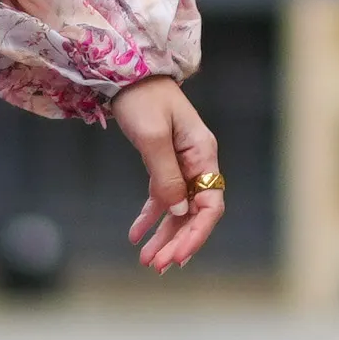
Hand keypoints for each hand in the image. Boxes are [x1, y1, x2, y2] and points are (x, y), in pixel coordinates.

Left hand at [110, 77, 221, 273]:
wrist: (128, 73)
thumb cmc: (143, 99)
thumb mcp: (152, 137)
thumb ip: (166, 176)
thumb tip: (178, 212)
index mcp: (203, 154)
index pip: (210, 205)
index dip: (196, 234)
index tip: (177, 257)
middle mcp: (197, 162)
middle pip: (194, 213)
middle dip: (177, 242)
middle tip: (155, 266)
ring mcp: (182, 164)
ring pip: (178, 209)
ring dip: (164, 236)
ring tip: (146, 261)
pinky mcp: (164, 163)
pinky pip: (162, 197)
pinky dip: (150, 217)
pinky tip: (135, 235)